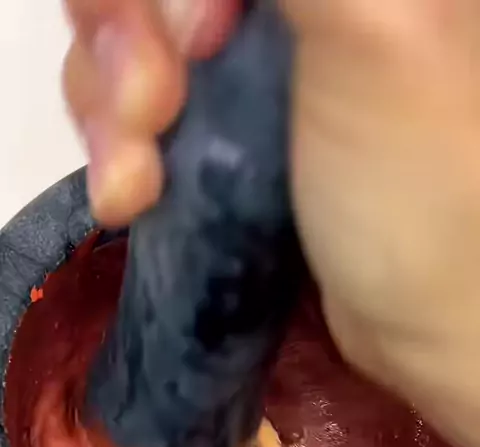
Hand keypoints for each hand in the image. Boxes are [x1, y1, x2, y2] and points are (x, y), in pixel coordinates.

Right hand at [63, 0, 479, 446]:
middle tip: (157, 113)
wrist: (427, 325)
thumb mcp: (376, 30)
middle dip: (129, 39)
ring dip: (110, 105)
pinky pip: (136, 96)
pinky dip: (119, 143)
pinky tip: (132, 196)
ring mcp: (262, 52)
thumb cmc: (424, 196)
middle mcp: (304, 2)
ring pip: (132, 31)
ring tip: (138, 182)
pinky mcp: (234, 116)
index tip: (197, 42)